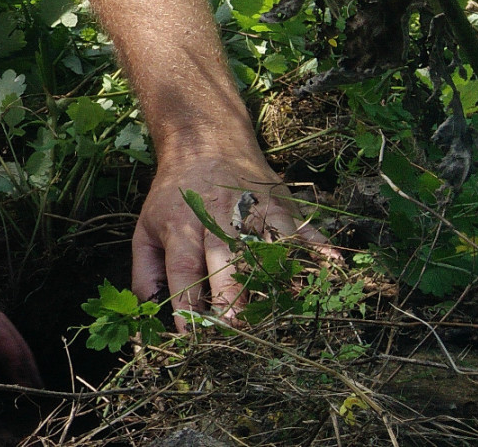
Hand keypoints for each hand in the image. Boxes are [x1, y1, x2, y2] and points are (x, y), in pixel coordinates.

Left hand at [133, 148, 333, 325]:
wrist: (206, 143)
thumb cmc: (174, 196)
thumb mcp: (145, 228)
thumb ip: (145, 273)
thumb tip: (149, 312)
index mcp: (181, 226)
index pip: (183, 270)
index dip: (187, 302)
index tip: (191, 334)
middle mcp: (218, 219)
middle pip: (226, 259)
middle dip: (232, 295)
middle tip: (237, 329)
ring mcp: (254, 211)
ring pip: (268, 247)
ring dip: (275, 278)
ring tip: (282, 312)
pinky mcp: (282, 207)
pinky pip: (304, 230)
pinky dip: (318, 249)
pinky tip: (331, 269)